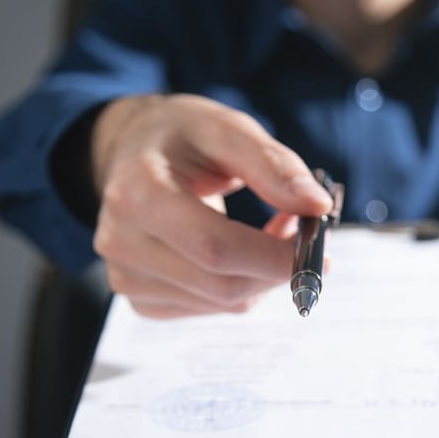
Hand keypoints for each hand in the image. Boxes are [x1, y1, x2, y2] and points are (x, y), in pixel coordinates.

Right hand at [91, 94, 332, 318]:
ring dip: (261, 275)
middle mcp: (120, 242)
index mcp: (137, 193)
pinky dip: (240, 286)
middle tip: (305, 238)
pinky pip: (211, 308)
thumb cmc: (182, 138)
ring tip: (268, 232)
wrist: (130, 154)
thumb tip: (318, 206)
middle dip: (276, 269)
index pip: (215, 247)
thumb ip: (273, 165)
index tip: (319, 248)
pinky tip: (239, 253)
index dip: (274, 257)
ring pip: (223, 302)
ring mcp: (125, 277)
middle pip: (222, 284)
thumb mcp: (226, 129)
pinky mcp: (139, 300)